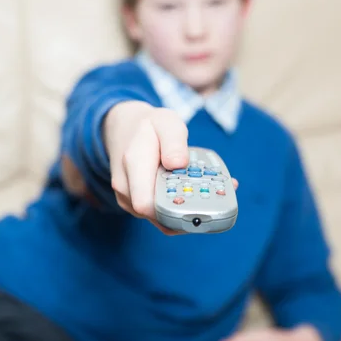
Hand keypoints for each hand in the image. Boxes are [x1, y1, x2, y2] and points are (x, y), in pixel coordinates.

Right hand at [63, 100, 237, 234]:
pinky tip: (195, 197)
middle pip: (159, 215)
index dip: (172, 212)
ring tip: (210, 196)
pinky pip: (159, 213)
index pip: (146, 204)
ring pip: (161, 218)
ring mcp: (129, 199)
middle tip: (215, 199)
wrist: (125, 130)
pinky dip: (178, 208)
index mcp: (134, 165)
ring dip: (184, 211)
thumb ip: (173, 141)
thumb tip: (178, 164)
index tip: (198, 203)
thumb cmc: (149, 126)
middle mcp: (127, 187)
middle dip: (188, 212)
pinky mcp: (136, 205)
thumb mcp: (165, 122)